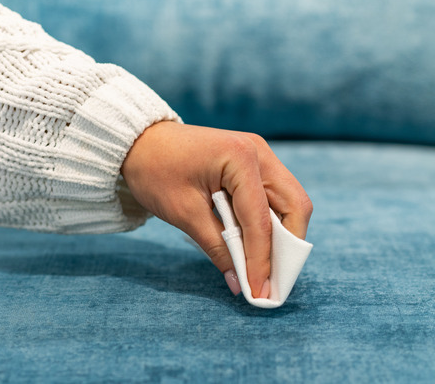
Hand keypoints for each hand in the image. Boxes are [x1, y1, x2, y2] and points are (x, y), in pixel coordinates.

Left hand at [121, 121, 312, 297]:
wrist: (140, 142)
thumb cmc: (155, 171)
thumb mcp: (184, 213)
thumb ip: (217, 248)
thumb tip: (240, 284)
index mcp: (240, 157)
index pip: (261, 219)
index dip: (262, 260)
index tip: (260, 292)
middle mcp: (259, 152)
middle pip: (295, 206)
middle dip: (288, 247)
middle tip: (273, 281)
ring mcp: (260, 155)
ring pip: (290, 202)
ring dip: (282, 236)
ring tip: (266, 269)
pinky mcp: (255, 163)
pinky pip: (275, 198)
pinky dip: (271, 224)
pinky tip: (256, 246)